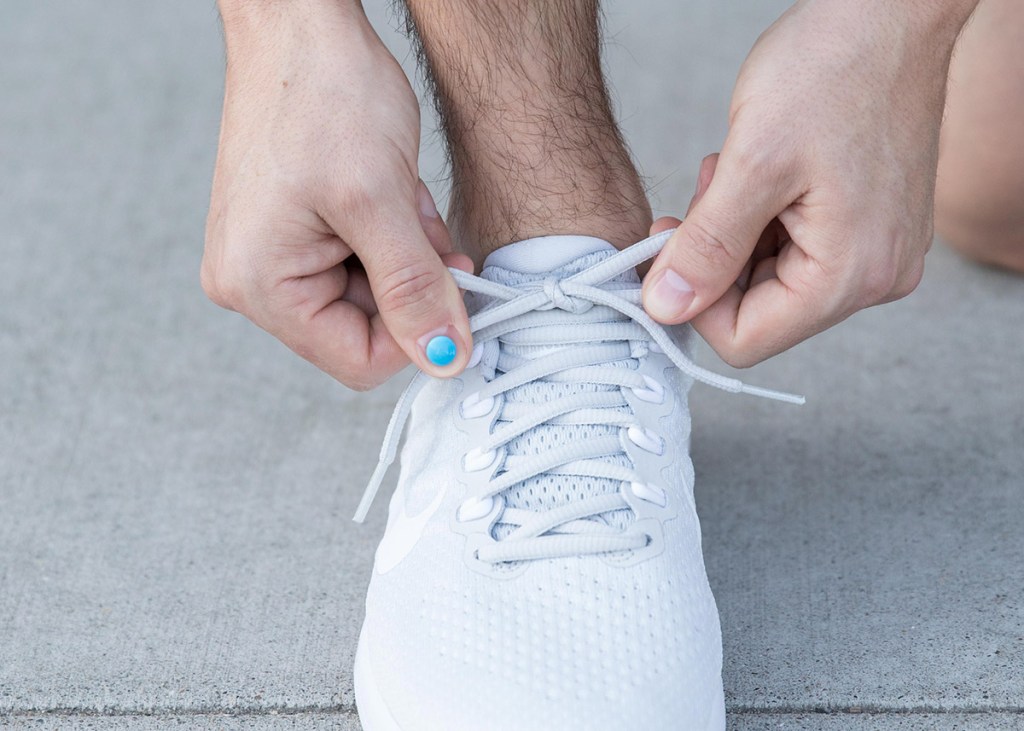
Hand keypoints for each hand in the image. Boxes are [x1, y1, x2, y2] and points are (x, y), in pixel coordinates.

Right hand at [202, 0, 472, 389]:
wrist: (300, 20)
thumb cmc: (322, 91)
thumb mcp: (381, 201)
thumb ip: (415, 289)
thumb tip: (445, 360)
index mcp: (259, 284)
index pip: (359, 361)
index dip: (418, 330)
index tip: (452, 283)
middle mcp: (253, 280)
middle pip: (365, 328)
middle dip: (410, 280)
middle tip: (421, 223)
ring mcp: (270, 255)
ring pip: (372, 293)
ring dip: (405, 252)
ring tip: (398, 194)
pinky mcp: (291, 232)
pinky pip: (360, 261)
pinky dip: (390, 234)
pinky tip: (389, 190)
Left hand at [642, 0, 976, 366]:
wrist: (889, 13)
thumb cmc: (834, 69)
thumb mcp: (752, 163)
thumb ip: (706, 248)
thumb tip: (666, 308)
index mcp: (852, 274)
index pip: (744, 339)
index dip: (692, 301)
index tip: (669, 247)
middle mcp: (874, 276)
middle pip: (758, 312)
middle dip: (715, 259)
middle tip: (707, 194)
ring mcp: (876, 252)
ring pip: (770, 280)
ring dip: (735, 234)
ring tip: (737, 171)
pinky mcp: (869, 227)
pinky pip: (795, 250)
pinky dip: (761, 219)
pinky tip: (760, 173)